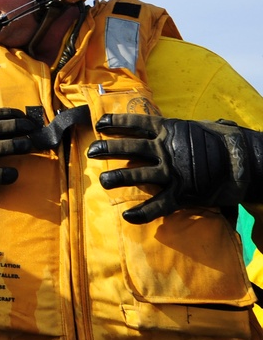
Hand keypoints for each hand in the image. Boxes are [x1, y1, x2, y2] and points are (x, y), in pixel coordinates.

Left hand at [87, 113, 262, 223]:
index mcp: (170, 130)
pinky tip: (128, 216)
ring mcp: (172, 171)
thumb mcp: (201, 127)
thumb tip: (174, 124)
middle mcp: (166, 149)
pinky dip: (142, 212)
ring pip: (137, 175)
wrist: (247, 162)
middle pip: (130, 148)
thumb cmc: (225, 142)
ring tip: (102, 181)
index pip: (137, 123)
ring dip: (116, 178)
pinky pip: (157, 205)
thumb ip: (182, 128)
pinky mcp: (181, 193)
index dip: (116, 123)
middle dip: (108, 149)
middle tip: (91, 151)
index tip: (99, 124)